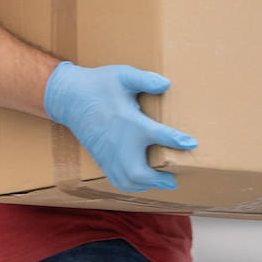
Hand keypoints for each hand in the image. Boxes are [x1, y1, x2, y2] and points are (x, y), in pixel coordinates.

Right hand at [43, 62, 196, 192]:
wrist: (69, 97)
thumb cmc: (99, 84)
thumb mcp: (123, 75)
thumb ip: (145, 79)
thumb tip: (166, 83)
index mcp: (129, 122)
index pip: (157, 135)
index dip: (176, 141)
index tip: (191, 144)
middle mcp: (119, 142)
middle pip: (139, 172)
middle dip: (159, 179)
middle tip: (175, 179)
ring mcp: (108, 153)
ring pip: (127, 181)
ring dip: (147, 185)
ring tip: (163, 183)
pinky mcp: (101, 158)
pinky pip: (116, 180)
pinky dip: (131, 186)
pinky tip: (142, 182)